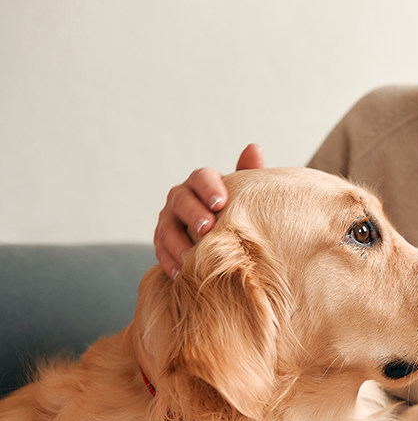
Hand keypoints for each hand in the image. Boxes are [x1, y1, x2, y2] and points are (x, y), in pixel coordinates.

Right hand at [154, 144, 264, 277]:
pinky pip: (160, 251)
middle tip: (207, 228)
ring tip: (191, 256)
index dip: (209, 188)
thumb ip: (248, 173)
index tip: (221, 202)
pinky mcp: (162, 242)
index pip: (201, 177)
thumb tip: (254, 148)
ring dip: (178, 242)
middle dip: (193, 214)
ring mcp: (168, 219)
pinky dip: (169, 261)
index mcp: (201, 182)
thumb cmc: (236, 209)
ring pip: (166, 228)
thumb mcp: (244, 193)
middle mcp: (180, 197)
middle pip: (181, 201)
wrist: (223, 236)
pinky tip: (179, 273)